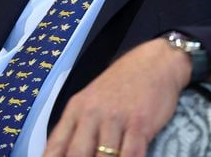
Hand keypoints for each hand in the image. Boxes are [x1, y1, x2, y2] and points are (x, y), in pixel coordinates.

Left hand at [44, 38, 190, 156]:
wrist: (154, 62)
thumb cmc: (122, 82)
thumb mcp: (91, 98)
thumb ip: (78, 125)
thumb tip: (63, 152)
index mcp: (77, 108)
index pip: (56, 144)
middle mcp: (92, 113)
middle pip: (77, 154)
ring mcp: (115, 118)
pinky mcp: (139, 123)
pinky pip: (130, 155)